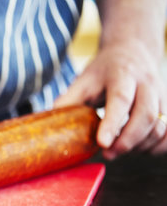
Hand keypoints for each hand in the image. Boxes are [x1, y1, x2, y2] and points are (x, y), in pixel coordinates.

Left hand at [55, 39, 166, 158]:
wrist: (132, 51)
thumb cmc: (103, 70)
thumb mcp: (84, 79)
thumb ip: (69, 100)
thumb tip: (49, 121)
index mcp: (122, 74)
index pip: (120, 100)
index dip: (113, 123)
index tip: (102, 143)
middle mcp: (146, 83)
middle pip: (145, 115)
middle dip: (127, 140)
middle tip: (108, 154)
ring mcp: (160, 94)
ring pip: (159, 125)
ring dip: (140, 145)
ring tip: (118, 151)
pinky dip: (157, 146)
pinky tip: (139, 150)